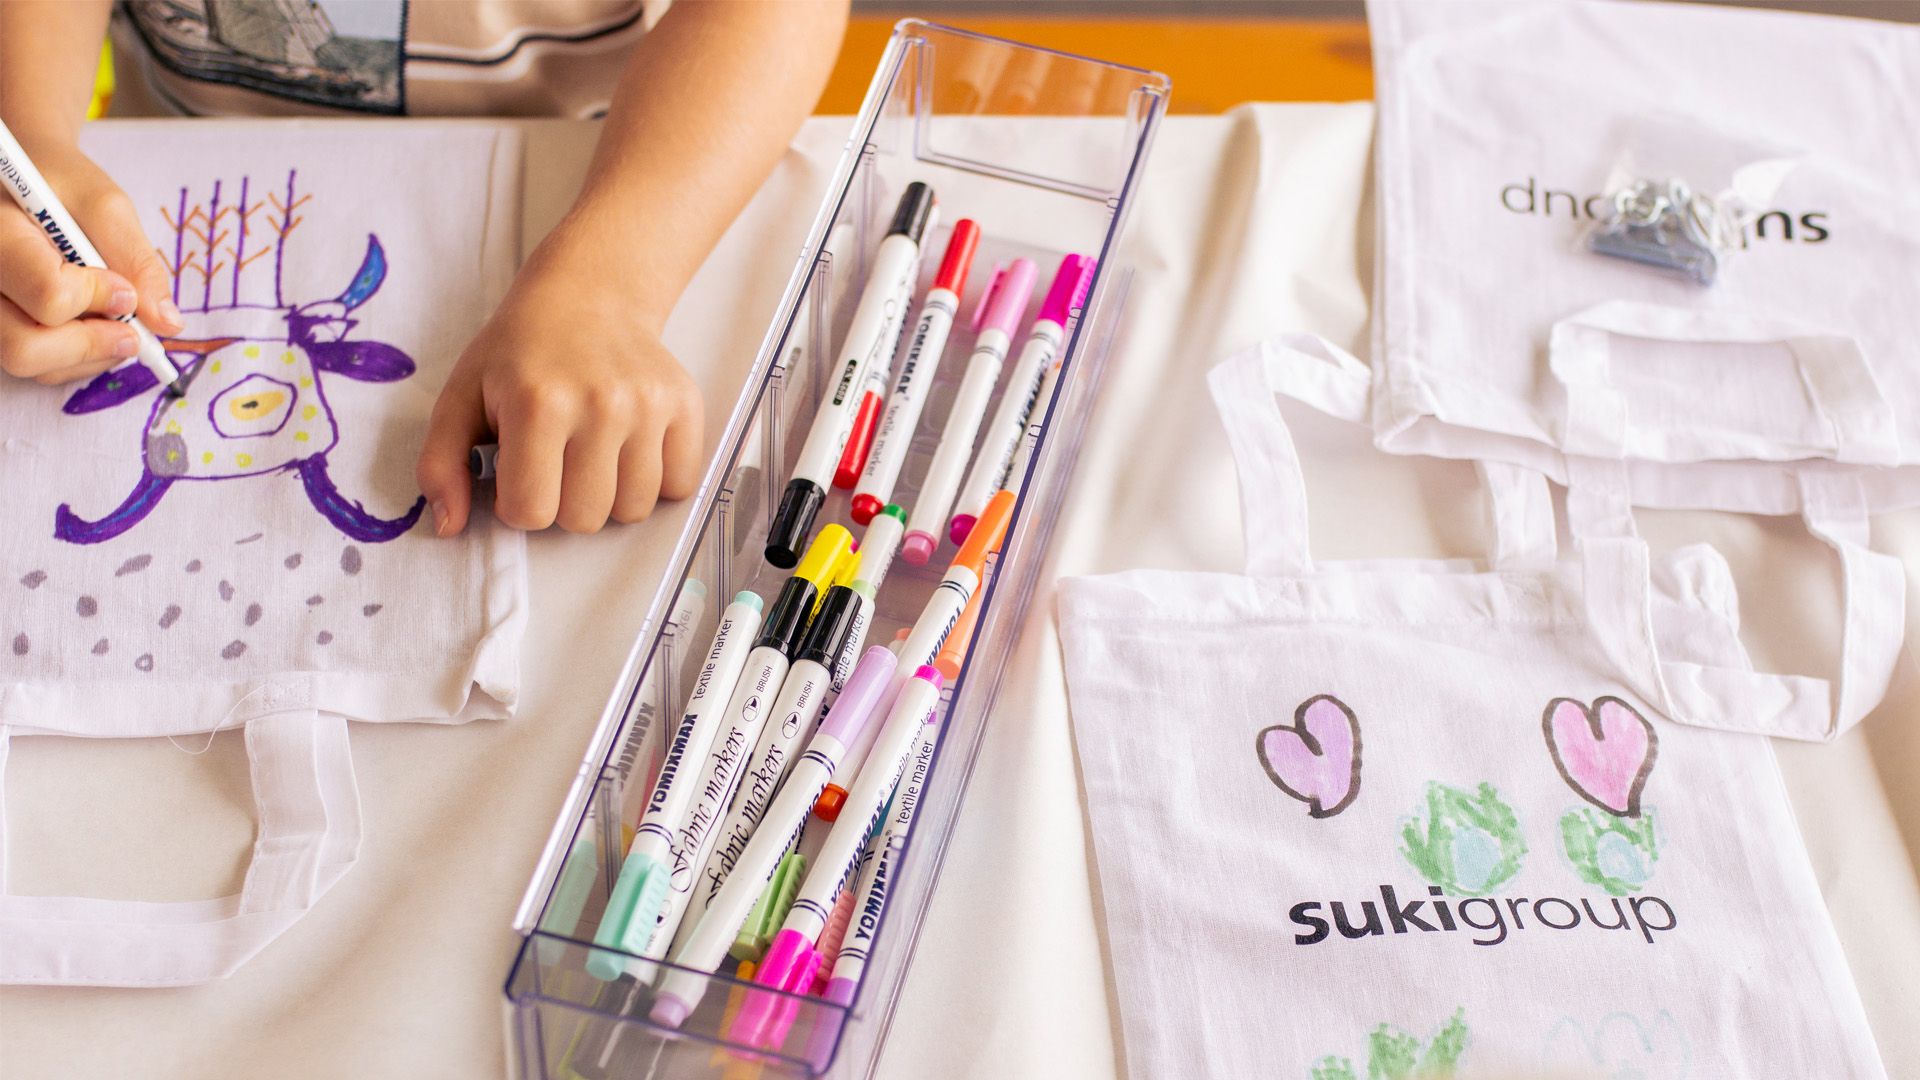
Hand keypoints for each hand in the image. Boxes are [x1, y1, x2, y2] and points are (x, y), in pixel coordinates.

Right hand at [0, 139, 181, 383]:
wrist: (20, 180)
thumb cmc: (60, 184)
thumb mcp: (105, 205)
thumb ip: (137, 261)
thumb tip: (167, 323)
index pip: (49, 294)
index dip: (99, 300)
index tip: (125, 291)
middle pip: (24, 346)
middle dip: (91, 345)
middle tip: (132, 334)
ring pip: (28, 363)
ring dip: (87, 356)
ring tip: (115, 326)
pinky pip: (31, 365)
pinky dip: (72, 358)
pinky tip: (90, 328)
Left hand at [416, 228, 704, 535]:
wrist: (589, 294)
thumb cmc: (521, 351)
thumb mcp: (461, 396)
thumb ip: (440, 464)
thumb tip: (448, 526)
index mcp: (538, 404)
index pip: (532, 512)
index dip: (518, 503)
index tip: (519, 471)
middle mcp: (601, 405)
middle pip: (585, 519)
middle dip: (564, 502)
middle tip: (557, 461)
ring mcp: (648, 406)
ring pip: (634, 510)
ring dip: (610, 496)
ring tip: (593, 456)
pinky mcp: (684, 406)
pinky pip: (680, 486)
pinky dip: (656, 482)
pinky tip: (631, 450)